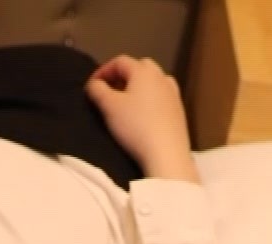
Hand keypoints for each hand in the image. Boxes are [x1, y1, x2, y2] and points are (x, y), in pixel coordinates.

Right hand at [86, 56, 198, 182]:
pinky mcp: (180, 110)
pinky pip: (162, 96)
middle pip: (140, 67)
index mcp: (144, 71)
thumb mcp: (109, 106)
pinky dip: (150, 98)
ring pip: (153, 81)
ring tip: (127, 101)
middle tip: (110, 90)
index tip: (92, 85)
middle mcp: (162, 77)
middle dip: (123, 75)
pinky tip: (144, 113)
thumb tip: (94, 84)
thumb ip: (97, 90)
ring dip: (138, 86)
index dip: (103, 70)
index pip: (120, 61)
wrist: (167, 153)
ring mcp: (174, 93)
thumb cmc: (135, 125)